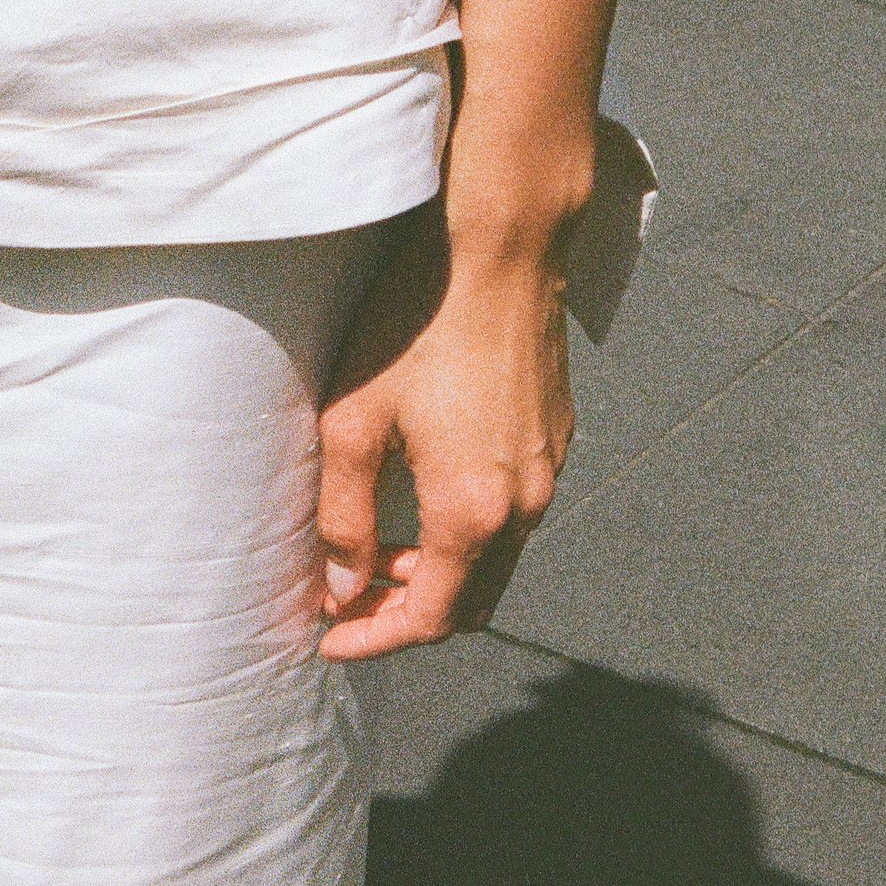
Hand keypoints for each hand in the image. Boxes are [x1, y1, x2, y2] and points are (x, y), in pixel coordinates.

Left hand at [313, 207, 572, 659]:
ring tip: (376, 556)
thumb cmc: (413, 325)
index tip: (329, 638)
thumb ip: (344, 517)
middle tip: (348, 604)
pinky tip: (420, 504)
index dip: (376, 639)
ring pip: (496, 561)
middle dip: (408, 616)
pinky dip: (468, 535)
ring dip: (439, 574)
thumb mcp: (352, 424)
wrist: (499, 247)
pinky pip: (513, 516)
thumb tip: (341, 586)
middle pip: (473, 603)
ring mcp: (549, 469)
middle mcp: (525, 502)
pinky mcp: (556, 438)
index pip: (432, 618)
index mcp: (474, 510)